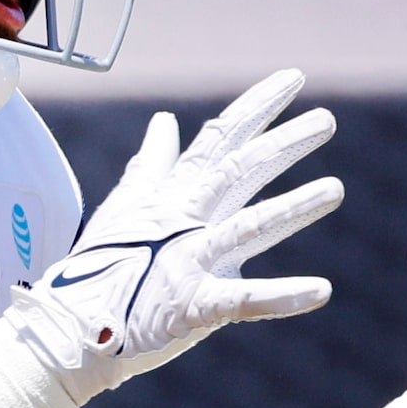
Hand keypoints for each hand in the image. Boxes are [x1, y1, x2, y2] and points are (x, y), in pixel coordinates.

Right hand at [0, 71, 342, 407]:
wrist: (71, 330)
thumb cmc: (102, 269)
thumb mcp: (127, 207)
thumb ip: (153, 164)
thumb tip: (166, 122)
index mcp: (174, 196)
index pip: (220, 138)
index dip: (257, 107)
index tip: (293, 78)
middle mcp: (186, 220)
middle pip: (239, 171)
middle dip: (283, 144)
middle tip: (327, 120)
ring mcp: (188, 261)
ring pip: (247, 227)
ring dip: (293, 208)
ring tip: (335, 190)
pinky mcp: (191, 305)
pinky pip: (242, 300)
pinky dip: (281, 297)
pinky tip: (320, 290)